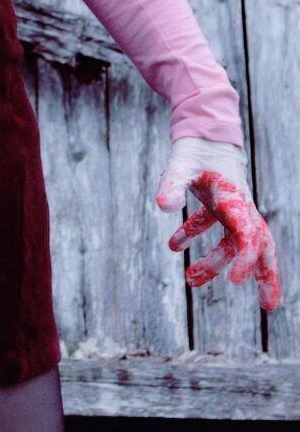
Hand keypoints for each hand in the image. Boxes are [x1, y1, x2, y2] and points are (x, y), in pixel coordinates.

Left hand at [156, 138, 281, 312]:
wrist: (203, 125)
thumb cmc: (196, 145)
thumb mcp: (180, 164)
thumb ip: (172, 184)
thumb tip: (163, 207)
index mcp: (235, 199)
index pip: (248, 235)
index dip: (246, 259)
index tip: (237, 282)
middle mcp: (237, 205)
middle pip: (259, 245)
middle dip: (265, 275)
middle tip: (268, 306)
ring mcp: (229, 204)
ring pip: (232, 241)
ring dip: (215, 262)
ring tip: (191, 281)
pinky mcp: (216, 201)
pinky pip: (211, 225)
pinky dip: (194, 236)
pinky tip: (173, 246)